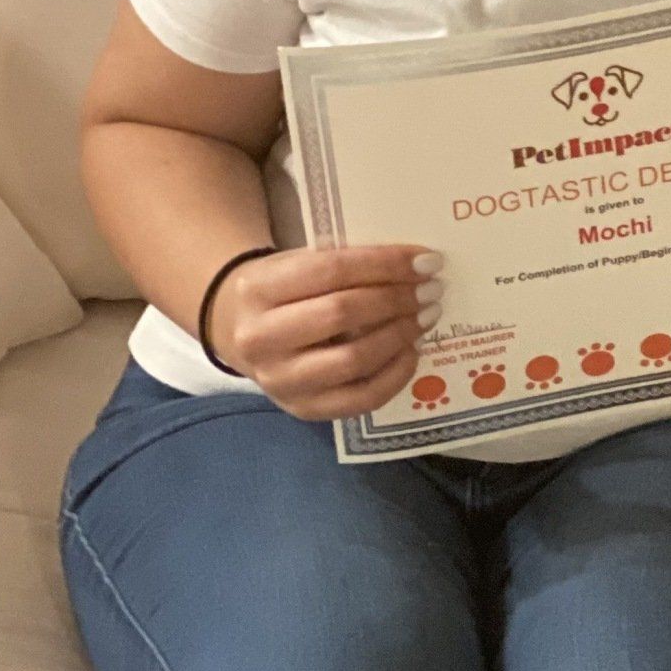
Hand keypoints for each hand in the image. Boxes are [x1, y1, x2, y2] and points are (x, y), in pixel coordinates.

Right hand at [208, 244, 441, 420]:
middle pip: (343, 313)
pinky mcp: (302, 410)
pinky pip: (361, 398)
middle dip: (397, 299)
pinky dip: (396, 375)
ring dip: (400, 335)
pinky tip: (413, 350)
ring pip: (354, 359)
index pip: (332, 270)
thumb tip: (418, 265)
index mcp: (258, 288)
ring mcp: (279, 380)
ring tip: (427, 316)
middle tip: (432, 290)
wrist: (238, 333)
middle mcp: (260, 338)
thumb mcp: (296, 263)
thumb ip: (343, 263)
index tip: (427, 260)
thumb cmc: (283, 291)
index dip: (386, 264)